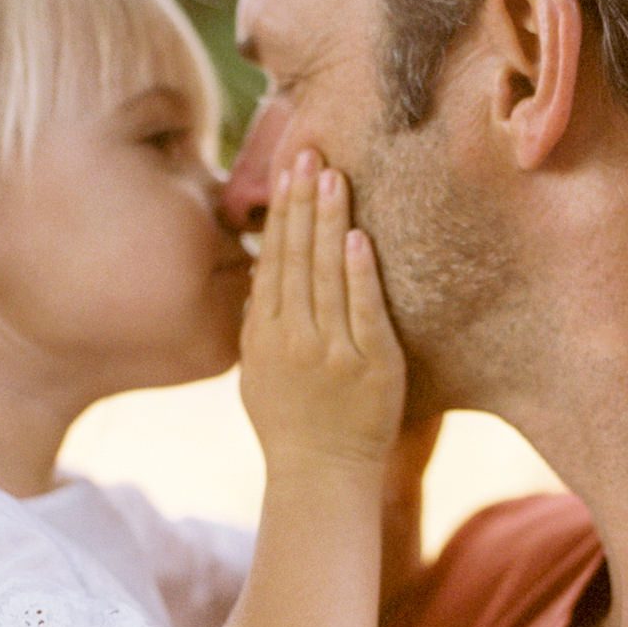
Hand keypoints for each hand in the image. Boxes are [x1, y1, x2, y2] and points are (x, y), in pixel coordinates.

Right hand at [240, 148, 406, 475]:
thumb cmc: (290, 427)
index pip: (274, 259)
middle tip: (311, 150)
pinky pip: (363, 309)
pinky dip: (360, 272)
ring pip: (328, 273)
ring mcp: (331, 350)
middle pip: (297, 256)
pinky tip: (359, 236)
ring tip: (334, 175)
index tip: (290, 170)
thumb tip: (261, 276)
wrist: (321, 476)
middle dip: (303, 200)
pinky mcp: (370, 364)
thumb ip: (257, 325)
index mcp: (264, 335)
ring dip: (330, 221)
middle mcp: (293, 338)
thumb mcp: (257, 375)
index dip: (283, 212)